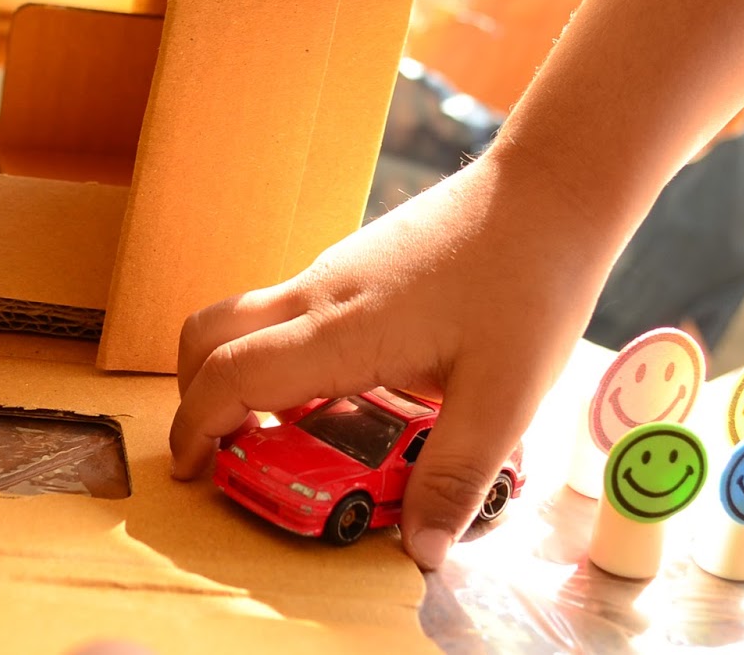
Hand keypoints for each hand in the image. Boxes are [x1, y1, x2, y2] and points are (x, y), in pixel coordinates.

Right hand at [170, 142, 621, 568]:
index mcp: (340, 330)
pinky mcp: (355, 265)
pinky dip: (287, 356)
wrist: (549, 190)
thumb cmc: (529, 281)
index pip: (230, 375)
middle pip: (209, 334)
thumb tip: (420, 553)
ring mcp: (333, 272)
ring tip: (297, 436)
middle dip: (195, 396)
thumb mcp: (504, 397)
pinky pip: (292, 312)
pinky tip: (352, 392)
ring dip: (244, 376)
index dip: (195, 428)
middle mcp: (319, 295)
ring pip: (250, 320)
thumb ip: (455, 477)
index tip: (193, 472)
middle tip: (223, 450)